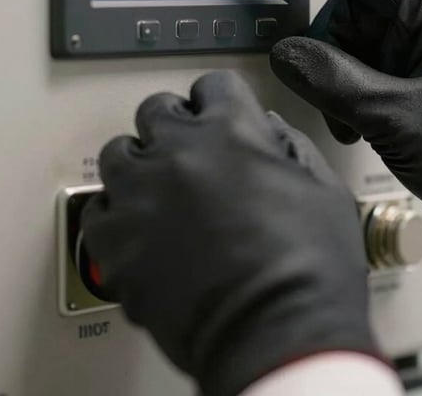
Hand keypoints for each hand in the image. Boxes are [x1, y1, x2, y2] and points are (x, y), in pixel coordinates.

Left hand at [81, 71, 380, 395]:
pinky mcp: (115, 243)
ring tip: (153, 188)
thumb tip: (269, 131)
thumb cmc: (309, 271)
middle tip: (184, 150)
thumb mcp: (324, 192)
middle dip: (173, 125)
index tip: (214, 113)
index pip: (213, 84)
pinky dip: (114, 216)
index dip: (218, 100)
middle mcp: (180, 151)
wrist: (276, 337)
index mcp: (233, 130)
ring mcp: (141, 195)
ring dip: (138, 164)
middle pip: (156, 109)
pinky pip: (97, 211)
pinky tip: (135, 229)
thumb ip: (292, 148)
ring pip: (117, 153)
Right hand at [242, 0, 421, 296]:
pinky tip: (361, 124)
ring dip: (337, 81)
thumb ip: (334, 81)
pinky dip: (348, 93)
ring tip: (355, 123)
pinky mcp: (414, 70)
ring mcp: (421, 45)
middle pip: (347, 10)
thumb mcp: (399, 118)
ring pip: (348, 41)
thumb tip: (285, 52)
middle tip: (336, 101)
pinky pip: (361, 66)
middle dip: (328, 53)